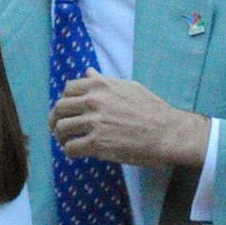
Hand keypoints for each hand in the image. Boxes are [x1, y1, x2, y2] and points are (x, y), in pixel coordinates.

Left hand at [49, 69, 209, 167]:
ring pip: (61, 129)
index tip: (68, 111)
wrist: (168, 133)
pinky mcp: (97, 143)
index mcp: (100, 86)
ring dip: (61, 137)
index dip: (65, 101)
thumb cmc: (152, 110)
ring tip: (68, 142)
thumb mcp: (129, 87)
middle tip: (61, 129)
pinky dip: (70, 151)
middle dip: (57, 119)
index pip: (68, 89)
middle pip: (59, 109)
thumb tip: (88, 72)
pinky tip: (77, 152)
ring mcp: (94, 123)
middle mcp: (93, 102)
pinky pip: (70, 148)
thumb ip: (105, 81)